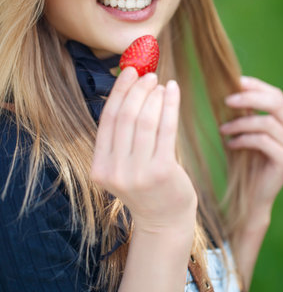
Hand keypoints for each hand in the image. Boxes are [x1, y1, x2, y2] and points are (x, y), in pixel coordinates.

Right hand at [91, 67, 196, 234]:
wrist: (163, 220)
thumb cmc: (145, 186)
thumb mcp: (123, 167)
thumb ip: (120, 138)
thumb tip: (130, 91)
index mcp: (99, 167)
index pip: (108, 120)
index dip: (118, 91)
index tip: (128, 71)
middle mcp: (115, 171)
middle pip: (126, 117)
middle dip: (138, 90)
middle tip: (149, 75)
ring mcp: (138, 173)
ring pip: (145, 120)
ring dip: (154, 96)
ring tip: (161, 84)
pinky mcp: (162, 171)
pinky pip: (167, 128)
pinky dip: (170, 105)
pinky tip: (173, 91)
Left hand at [220, 76, 282, 211]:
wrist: (249, 197)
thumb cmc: (244, 162)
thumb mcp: (243, 132)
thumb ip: (243, 114)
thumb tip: (229, 88)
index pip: (276, 95)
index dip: (257, 85)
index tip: (235, 80)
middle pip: (276, 103)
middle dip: (249, 98)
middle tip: (226, 100)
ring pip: (266, 123)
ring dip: (240, 123)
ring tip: (223, 129)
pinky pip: (263, 141)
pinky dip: (243, 139)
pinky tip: (230, 145)